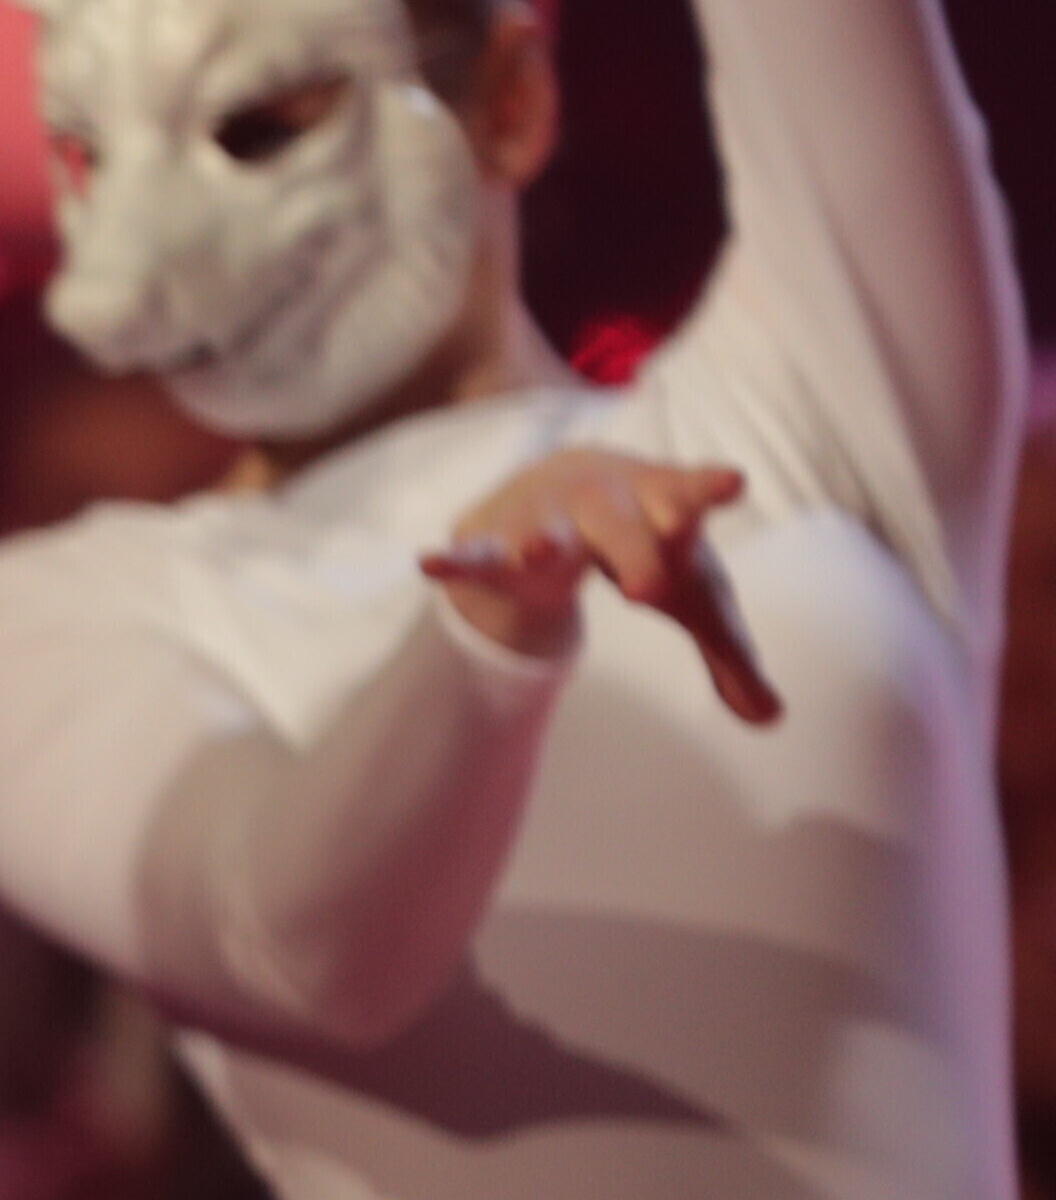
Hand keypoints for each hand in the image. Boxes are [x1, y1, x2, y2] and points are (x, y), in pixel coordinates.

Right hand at [423, 450, 774, 724]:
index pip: (688, 495)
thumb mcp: (690, 594)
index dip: (706, 491)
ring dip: (540, 542)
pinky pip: (474, 553)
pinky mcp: (495, 539)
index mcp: (660, 505)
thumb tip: (771, 720)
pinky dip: (455, 561)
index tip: (729, 482)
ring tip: (535, 557)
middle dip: (635, 551)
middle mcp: (602, 502)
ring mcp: (545, 517)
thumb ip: (729, 654)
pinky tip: (427, 564)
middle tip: (650, 592)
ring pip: (543, 530)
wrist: (570, 479)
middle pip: (618, 526)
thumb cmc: (647, 541)